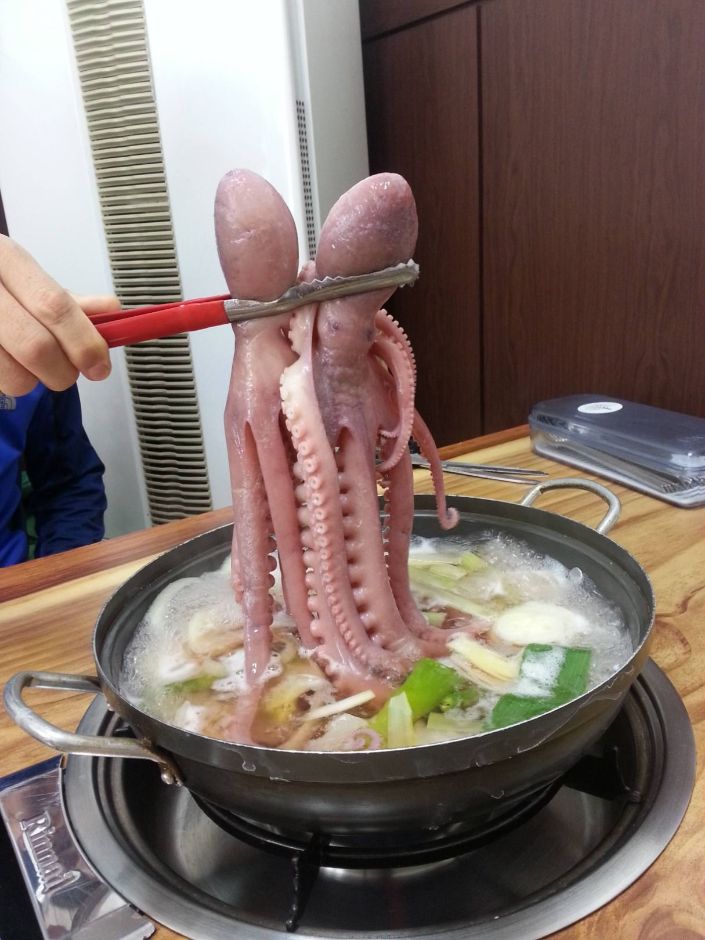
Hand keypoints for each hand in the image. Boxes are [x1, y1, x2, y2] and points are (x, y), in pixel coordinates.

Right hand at [0, 235, 119, 394]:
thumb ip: (68, 300)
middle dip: (63, 371)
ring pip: (12, 374)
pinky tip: (7, 361)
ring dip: (32, 382)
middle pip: (36, 346)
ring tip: (30, 366)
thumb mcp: (28, 281)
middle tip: (67, 374)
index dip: (84, 342)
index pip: (54, 306)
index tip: (99, 366)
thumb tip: (112, 310)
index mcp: (8, 260)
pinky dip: (9, 381)